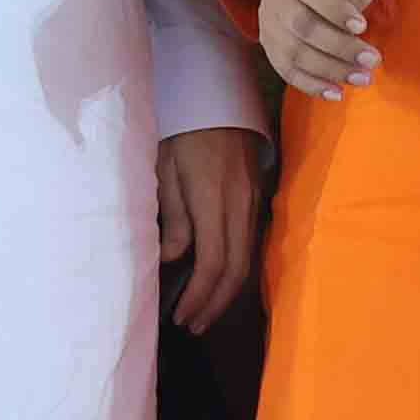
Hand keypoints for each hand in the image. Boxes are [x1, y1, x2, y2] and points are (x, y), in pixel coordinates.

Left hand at [156, 126, 262, 333]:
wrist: (213, 94)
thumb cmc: (180, 128)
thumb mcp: (164, 166)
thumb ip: (173, 215)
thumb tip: (175, 259)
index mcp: (214, 198)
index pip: (214, 262)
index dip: (199, 296)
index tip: (180, 315)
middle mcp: (240, 205)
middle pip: (236, 270)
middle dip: (214, 304)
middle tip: (190, 326)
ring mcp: (252, 202)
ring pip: (247, 261)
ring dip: (225, 293)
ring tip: (201, 313)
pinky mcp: (255, 198)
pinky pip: (248, 245)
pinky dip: (234, 271)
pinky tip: (217, 282)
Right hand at [237, 0, 378, 100]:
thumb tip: (354, 29)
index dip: (335, 10)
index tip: (362, 26)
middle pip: (302, 25)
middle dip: (340, 47)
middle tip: (372, 61)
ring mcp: (269, 21)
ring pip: (293, 51)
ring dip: (330, 70)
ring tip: (362, 78)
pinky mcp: (269, 43)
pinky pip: (286, 70)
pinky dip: (311, 85)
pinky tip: (336, 93)